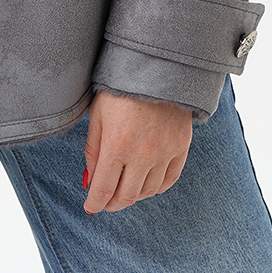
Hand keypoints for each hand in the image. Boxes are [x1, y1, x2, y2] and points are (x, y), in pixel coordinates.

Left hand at [82, 91, 191, 213]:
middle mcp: (143, 154)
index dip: (95, 202)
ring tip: (124, 190)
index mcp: (117, 145)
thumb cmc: (120, 88)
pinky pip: (169, 180)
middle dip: (112, 203)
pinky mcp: (181, 146)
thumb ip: (93, 151)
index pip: (104, 189)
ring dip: (133, 196)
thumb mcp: (98, 115)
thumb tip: (90, 181)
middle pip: (126, 195)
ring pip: (148, 191)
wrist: (155, 66)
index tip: (90, 206)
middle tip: (105, 202)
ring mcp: (165, 152)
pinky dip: (156, 188)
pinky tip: (147, 184)